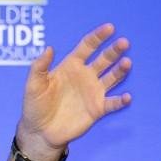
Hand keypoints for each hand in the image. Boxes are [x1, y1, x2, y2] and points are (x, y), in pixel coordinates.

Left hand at [17, 24, 131, 159]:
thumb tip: (49, 48)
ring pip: (112, 77)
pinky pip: (112, 103)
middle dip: (114, 51)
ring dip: (120, 70)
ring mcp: (93, 92)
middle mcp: (85, 76)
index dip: (98, 37)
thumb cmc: (35, 106)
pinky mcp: (97, 109)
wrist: (40, 131)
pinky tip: (126, 97)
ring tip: (127, 63)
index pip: (87, 46)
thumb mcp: (33, 85)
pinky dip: (120, 101)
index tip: (110, 28)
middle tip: (124, 42)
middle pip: (104, 59)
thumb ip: (39, 66)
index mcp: (71, 66)